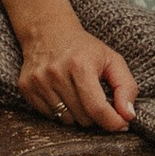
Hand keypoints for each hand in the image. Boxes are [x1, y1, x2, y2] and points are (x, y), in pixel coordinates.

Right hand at [15, 16, 138, 129]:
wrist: (48, 31)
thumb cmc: (85, 48)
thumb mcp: (112, 60)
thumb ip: (126, 87)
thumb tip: (128, 116)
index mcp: (80, 65)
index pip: (96, 108)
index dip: (112, 122)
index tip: (122, 125)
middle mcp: (56, 73)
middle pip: (83, 118)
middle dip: (95, 115)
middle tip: (95, 98)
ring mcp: (38, 81)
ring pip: (66, 121)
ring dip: (77, 114)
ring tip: (77, 94)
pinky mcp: (26, 88)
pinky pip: (49, 116)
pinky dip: (60, 112)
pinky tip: (62, 93)